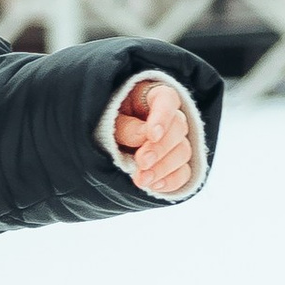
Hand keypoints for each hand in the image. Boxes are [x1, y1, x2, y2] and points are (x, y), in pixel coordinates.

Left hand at [112, 77, 197, 198]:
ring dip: (163, 168)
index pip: (167, 99)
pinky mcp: (175, 163)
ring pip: (183, 152)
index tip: (152, 135)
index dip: (163, 117)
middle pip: (178, 129)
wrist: (101, 141)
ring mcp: (175, 141)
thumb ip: (126, 126)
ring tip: (142, 180)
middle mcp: (170, 117)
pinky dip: (172, 181)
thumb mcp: (108, 119)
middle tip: (142, 162)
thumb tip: (145, 136)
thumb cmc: (104, 122)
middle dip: (160, 148)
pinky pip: (184, 173)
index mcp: (153, 97)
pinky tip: (155, 187)